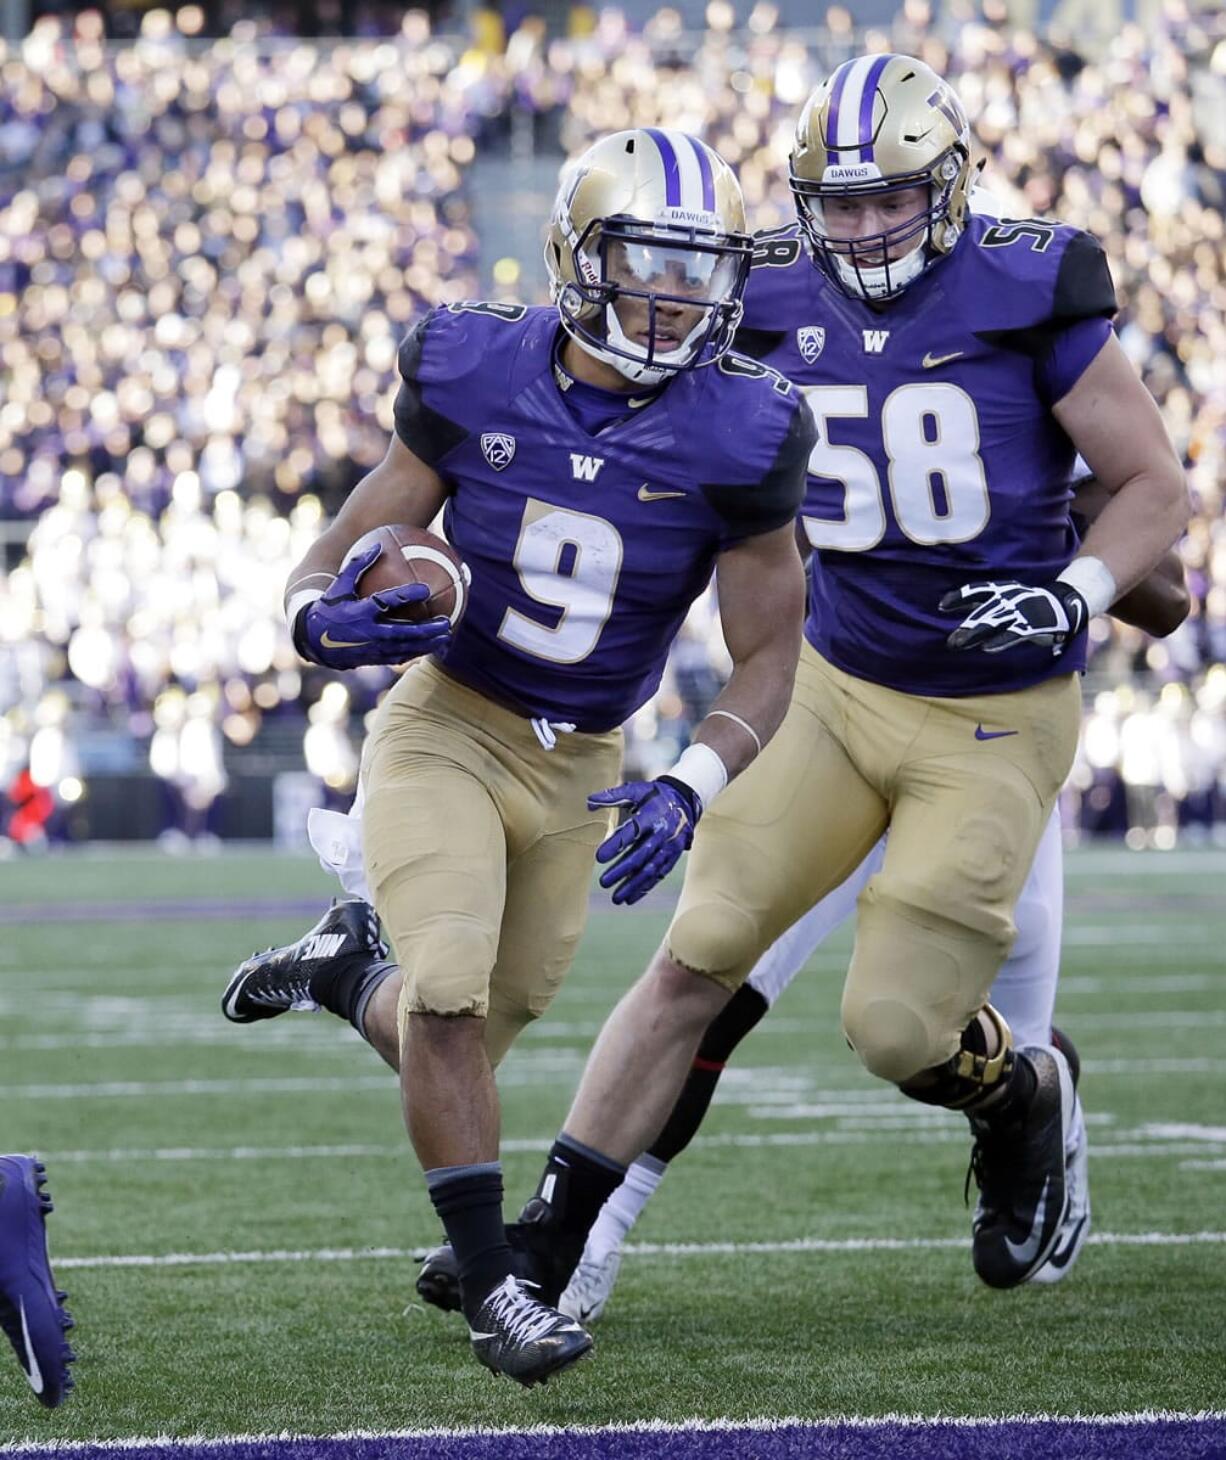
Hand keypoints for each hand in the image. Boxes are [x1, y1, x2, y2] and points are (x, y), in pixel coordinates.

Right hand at [295, 544, 452, 668]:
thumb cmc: (329, 608)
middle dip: (425, 629)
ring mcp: (371, 649)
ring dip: (426, 643)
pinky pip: (399, 657)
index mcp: (359, 612)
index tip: (425, 589)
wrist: (312, 640)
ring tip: (445, 636)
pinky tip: (431, 646)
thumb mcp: (339, 586)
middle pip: (402, 632)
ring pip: (404, 648)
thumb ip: (357, 565)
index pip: (386, 602)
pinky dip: (416, 652)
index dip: (406, 595)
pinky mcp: (373, 659)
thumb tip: (378, 545)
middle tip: (444, 621)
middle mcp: (367, 632)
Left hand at [587, 777, 701, 905]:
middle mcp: (662, 834)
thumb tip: (588, 803)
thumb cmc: (654, 795)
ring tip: (615, 898)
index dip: (615, 845)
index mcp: (651, 816)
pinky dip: (645, 888)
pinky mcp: (672, 857)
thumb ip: (612, 796)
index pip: (631, 832)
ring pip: (650, 870)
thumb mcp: (635, 790)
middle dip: (622, 871)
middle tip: (603, 882)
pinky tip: (630, 898)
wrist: (685, 800)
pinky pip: (658, 875)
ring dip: (633, 885)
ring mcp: (669, 847)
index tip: (599, 857)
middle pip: (640, 856)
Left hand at [940, 579, 1087, 656]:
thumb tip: (959, 614)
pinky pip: (1014, 634)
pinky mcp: (1032, 625)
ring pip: (994, 623)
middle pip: (983, 612)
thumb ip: (985, 605)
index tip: (942, 606)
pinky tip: (987, 648)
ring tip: (960, 644)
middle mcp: (1010, 599)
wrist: (1063, 604)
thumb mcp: (1006, 597)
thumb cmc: (1029, 603)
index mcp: (1003, 590)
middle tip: (951, 641)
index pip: (977, 590)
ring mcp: (1021, 612)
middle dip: (966, 627)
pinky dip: (1000, 641)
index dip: (959, 597)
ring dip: (976, 634)